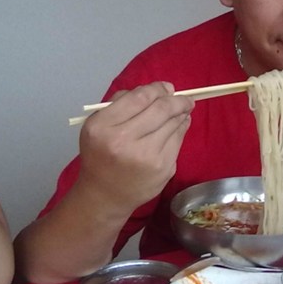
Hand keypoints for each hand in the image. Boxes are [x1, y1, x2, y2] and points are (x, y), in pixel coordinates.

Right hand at [77, 81, 193, 212]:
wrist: (105, 195)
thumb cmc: (101, 155)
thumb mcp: (97, 125)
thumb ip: (122, 102)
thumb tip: (159, 90)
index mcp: (103, 127)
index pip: (140, 97)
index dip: (158, 88)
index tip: (167, 88)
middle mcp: (124, 141)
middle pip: (162, 109)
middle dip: (178, 100)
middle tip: (184, 98)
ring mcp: (146, 156)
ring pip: (174, 123)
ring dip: (181, 113)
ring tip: (183, 110)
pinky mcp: (163, 168)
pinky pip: (178, 140)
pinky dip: (181, 129)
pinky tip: (178, 126)